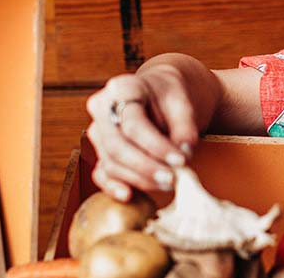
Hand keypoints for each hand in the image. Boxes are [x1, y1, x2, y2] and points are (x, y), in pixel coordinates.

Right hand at [85, 62, 204, 200]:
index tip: (181, 161)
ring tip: (168, 183)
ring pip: (111, 162)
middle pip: (117, 146)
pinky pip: (101, 173)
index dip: (157, 146)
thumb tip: (184, 154)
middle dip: (145, 167)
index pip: (134, 124)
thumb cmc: (169, 96)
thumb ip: (185, 127)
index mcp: (122, 88)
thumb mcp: (183, 103)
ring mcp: (97, 131)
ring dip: (139, 178)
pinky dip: (113, 187)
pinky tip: (129, 195)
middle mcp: (102, 108)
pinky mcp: (100, 151)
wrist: (159, 94)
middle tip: (172, 179)